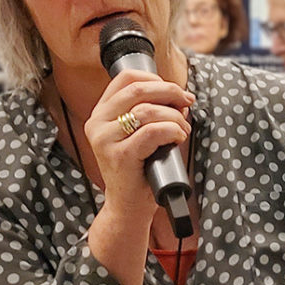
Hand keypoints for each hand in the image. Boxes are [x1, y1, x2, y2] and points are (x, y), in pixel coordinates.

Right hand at [85, 69, 193, 219]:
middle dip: (171, 92)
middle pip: (138, 89)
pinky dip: (173, 130)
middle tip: (187, 103)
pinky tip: (178, 138)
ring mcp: (105, 140)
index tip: (175, 91)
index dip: (156, 78)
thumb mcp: (142, 134)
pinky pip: (153, 131)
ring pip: (148, 110)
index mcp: (101, 113)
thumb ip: (155, 112)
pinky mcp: (120, 156)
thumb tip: (181, 98)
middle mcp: (98, 123)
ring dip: (175, 117)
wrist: (128, 206)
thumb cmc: (140, 169)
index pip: (126, 77)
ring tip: (183, 130)